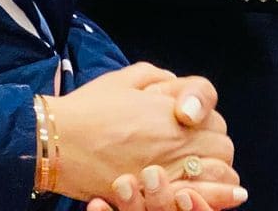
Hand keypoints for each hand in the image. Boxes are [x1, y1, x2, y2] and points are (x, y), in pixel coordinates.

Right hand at [52, 63, 239, 204]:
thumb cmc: (89, 109)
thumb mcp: (127, 78)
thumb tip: (178, 91)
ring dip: (214, 175)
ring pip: (217, 175)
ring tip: (205, 178)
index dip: (205, 122)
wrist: (56, 142)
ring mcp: (167, 172)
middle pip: (221, 147)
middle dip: (211, 148)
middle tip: (193, 151)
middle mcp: (176, 141)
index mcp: (173, 111)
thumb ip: (161, 79)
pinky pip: (194, 199)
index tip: (190, 124)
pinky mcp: (150, 196)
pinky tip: (206, 197)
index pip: (214, 119)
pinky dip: (205, 198)